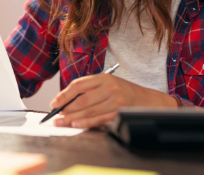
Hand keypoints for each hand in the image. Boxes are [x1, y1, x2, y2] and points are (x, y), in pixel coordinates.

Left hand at [50, 74, 177, 128]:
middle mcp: (109, 87)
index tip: (54, 103)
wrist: (149, 101)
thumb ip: (90, 90)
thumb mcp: (109, 84)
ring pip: (88, 110)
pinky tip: (77, 125)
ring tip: (62, 122)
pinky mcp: (119, 112)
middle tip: (56, 116)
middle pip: (82, 99)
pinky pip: (99, 119)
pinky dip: (86, 123)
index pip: (79, 85)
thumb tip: (67, 101)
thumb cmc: (125, 92)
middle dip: (66, 109)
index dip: (64, 94)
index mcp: (104, 78)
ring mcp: (115, 100)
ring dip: (73, 118)